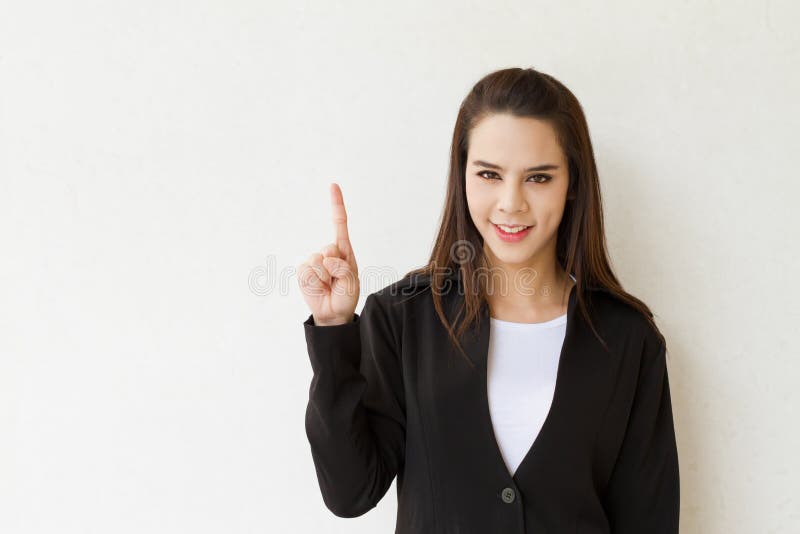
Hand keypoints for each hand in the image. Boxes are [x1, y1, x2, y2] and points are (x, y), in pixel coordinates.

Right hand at [297, 183, 359, 325]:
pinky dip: (314, 281)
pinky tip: (318, 287)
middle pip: (329, 249)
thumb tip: (326, 259)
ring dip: (325, 277)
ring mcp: (314, 261)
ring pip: (317, 261)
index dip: (336, 205)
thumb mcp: (352, 283)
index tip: (333, 185)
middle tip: (337, 281)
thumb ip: (343, 269)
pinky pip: (307, 270)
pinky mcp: (303, 270)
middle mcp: (328, 252)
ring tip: (328, 285)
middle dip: (335, 267)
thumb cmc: (345, 296)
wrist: (332, 314)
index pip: (339, 224)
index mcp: (344, 251)